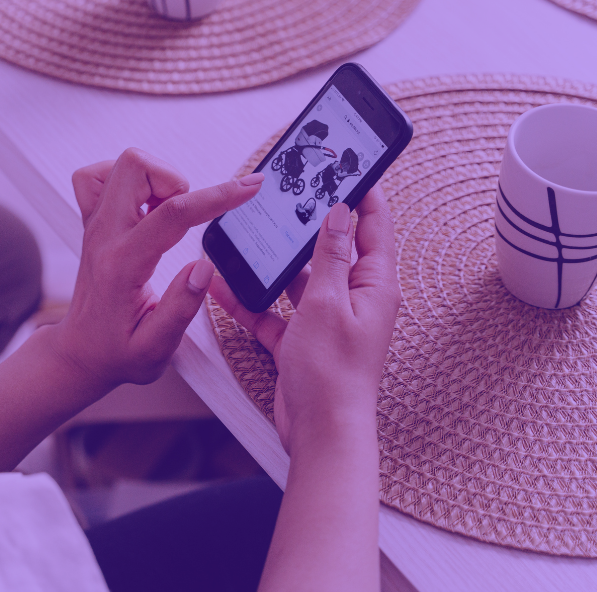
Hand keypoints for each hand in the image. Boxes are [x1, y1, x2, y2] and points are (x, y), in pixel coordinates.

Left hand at [48, 148, 263, 388]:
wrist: (81, 351)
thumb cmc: (117, 352)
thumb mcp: (155, 349)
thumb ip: (181, 308)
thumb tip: (204, 267)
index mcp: (123, 264)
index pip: (173, 214)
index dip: (218, 196)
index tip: (250, 186)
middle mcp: (104, 235)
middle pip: (135, 167)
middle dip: (177, 180)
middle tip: (189, 215)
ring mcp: (93, 224)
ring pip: (121, 165)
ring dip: (156, 179)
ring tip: (168, 216)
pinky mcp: (91, 222)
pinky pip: (98, 176)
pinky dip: (128, 179)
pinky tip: (145, 206)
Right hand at [210, 186, 399, 452]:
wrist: (320, 433)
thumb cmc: (332, 373)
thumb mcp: (328, 303)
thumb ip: (331, 255)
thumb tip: (340, 212)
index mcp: (374, 284)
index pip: (373, 225)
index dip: (362, 192)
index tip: (345, 164)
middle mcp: (354, 299)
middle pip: (332, 248)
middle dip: (305, 224)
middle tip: (285, 193)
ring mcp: (326, 319)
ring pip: (296, 279)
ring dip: (270, 265)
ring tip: (244, 237)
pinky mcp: (301, 339)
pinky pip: (273, 311)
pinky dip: (250, 301)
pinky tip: (221, 286)